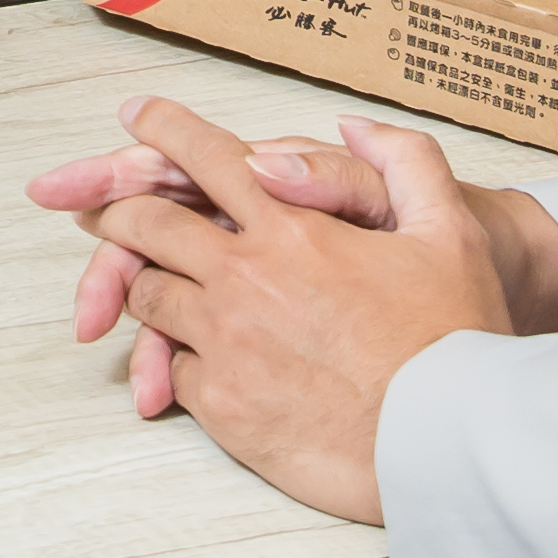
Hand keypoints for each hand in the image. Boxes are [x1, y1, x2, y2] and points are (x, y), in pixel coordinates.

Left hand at [28, 98, 537, 518]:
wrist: (447, 443)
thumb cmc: (454, 341)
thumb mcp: (450, 232)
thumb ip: (406, 162)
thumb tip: (356, 127)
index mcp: (291, 228)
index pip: (207, 159)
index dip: (165, 129)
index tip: (137, 114)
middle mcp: (245, 279)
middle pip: (150, 225)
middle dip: (120, 207)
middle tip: (103, 205)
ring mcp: (226, 344)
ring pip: (150, 296)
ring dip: (146, 282)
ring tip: (146, 282)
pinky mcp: (223, 406)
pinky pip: (171, 367)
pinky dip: (174, 357)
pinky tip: (192, 359)